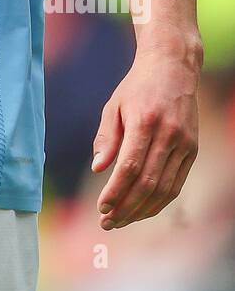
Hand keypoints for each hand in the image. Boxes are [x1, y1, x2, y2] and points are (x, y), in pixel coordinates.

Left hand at [91, 41, 199, 229]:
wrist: (173, 67)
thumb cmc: (137, 87)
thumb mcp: (114, 105)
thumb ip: (106, 137)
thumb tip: (98, 168)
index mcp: (145, 121)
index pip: (130, 166)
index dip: (116, 191)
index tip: (101, 207)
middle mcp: (168, 134)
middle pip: (148, 182)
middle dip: (126, 207)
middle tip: (107, 222)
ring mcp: (184, 143)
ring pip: (164, 188)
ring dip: (142, 210)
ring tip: (121, 220)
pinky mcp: (192, 149)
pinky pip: (176, 183)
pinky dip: (159, 201)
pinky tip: (142, 209)